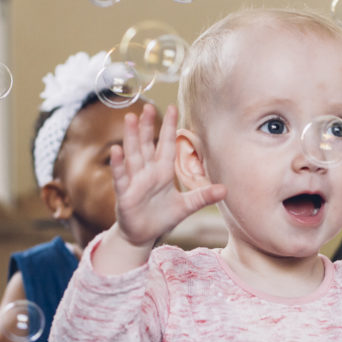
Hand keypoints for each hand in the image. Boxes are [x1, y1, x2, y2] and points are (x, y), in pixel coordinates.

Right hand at [110, 104, 226, 249]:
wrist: (143, 235)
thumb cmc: (162, 218)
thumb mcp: (186, 206)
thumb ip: (203, 196)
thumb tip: (226, 190)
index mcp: (162, 172)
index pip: (165, 145)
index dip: (168, 127)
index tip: (172, 107)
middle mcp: (147, 173)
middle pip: (147, 145)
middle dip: (146, 126)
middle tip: (147, 106)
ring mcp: (135, 182)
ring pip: (133, 155)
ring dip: (131, 137)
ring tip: (129, 118)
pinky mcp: (125, 194)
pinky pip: (120, 177)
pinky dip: (118, 165)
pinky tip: (116, 150)